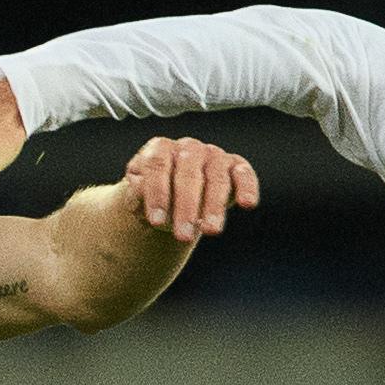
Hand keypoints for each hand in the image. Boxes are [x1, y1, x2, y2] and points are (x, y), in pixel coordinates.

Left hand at [117, 135, 259, 243]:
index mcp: (161, 149)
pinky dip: (248, 187)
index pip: (157, 166)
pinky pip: (244, 173)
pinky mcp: (236, 166)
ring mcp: (213, 155)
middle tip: (183, 236)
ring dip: (214, 205)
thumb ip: (136, 194)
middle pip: (188, 174)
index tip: (155, 221)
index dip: (157, 193)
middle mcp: (189, 148)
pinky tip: (247, 204)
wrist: (173, 196)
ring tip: (210, 231)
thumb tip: (140, 192)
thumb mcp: (137, 197)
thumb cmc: (154, 196)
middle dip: (185, 207)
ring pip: (216, 177)